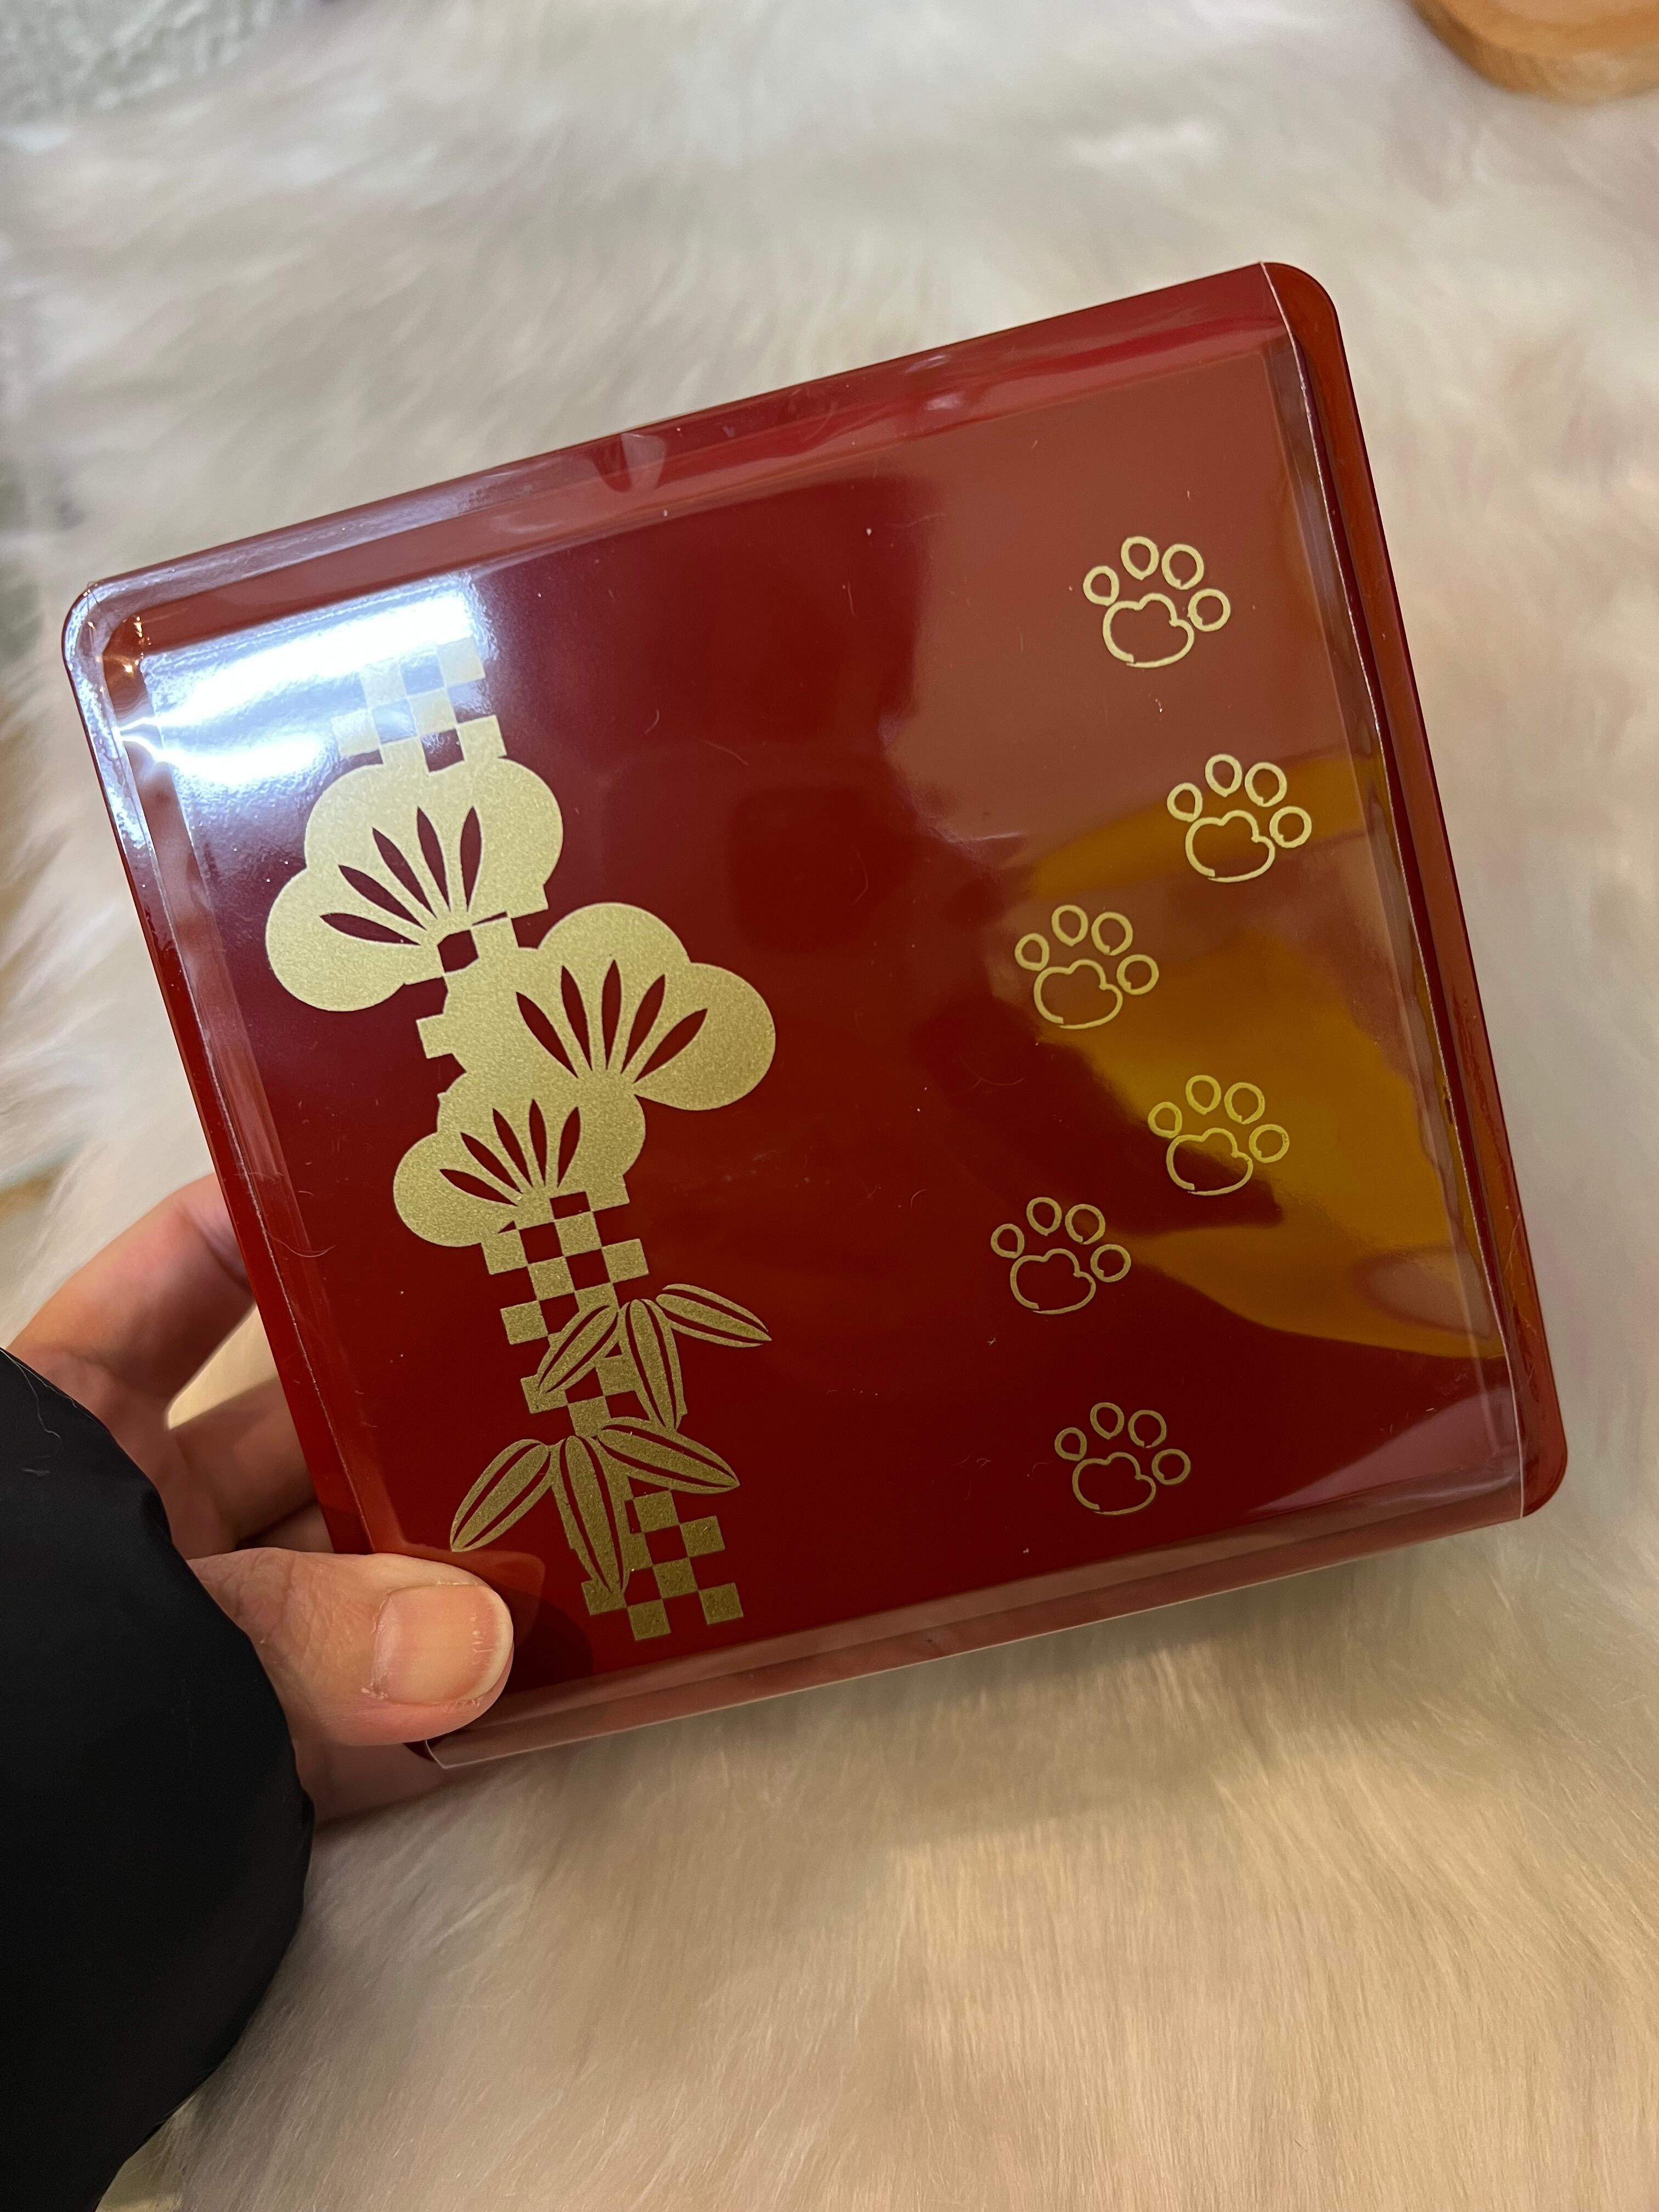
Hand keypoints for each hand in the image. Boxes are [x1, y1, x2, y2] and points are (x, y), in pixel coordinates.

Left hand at [9, 1176, 513, 1820]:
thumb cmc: (6, 1710)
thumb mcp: (121, 1635)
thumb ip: (293, 1638)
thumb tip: (485, 1643)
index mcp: (69, 1425)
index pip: (186, 1277)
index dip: (288, 1220)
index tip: (427, 1195)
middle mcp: (141, 1513)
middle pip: (306, 1427)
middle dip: (419, 1407)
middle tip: (561, 1366)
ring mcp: (203, 1634)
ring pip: (353, 1567)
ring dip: (457, 1562)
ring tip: (592, 1516)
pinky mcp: (249, 1759)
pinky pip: (366, 1718)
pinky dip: (448, 1712)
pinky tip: (548, 1680)